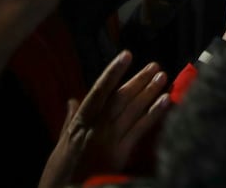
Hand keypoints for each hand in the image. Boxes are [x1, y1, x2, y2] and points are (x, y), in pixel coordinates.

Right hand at [38, 50, 170, 187]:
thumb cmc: (61, 170)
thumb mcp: (62, 142)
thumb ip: (70, 119)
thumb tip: (73, 100)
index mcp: (80, 121)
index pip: (99, 90)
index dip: (113, 72)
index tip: (126, 55)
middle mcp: (96, 127)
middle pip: (120, 98)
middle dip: (138, 80)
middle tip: (155, 65)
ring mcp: (109, 140)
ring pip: (132, 110)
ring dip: (149, 92)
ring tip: (163, 77)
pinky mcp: (119, 155)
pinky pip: (139, 130)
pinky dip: (153, 114)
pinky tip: (164, 101)